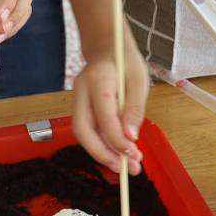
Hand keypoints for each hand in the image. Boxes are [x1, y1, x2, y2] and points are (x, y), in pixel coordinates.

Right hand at [72, 33, 148, 175]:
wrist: (107, 47)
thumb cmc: (125, 61)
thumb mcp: (139, 80)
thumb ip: (135, 108)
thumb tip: (131, 137)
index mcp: (98, 80)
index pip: (103, 116)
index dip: (117, 139)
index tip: (133, 153)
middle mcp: (81, 91)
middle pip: (82, 130)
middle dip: (102, 153)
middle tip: (124, 168)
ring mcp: (77, 99)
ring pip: (82, 133)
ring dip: (103, 152)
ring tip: (127, 165)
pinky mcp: (80, 107)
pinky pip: (88, 130)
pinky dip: (102, 144)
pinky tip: (119, 153)